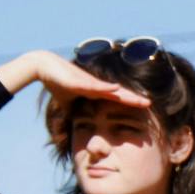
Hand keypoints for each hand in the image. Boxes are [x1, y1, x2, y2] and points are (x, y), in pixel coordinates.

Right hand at [0, 50, 150, 107]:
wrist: (43, 67)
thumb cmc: (57, 83)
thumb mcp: (69, 104)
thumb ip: (75, 112)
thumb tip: (77, 126)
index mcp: (95, 91)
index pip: (116, 100)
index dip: (129, 104)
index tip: (142, 110)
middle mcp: (96, 86)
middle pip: (120, 94)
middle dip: (134, 100)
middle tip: (150, 105)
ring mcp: (90, 82)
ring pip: (112, 90)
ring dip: (127, 96)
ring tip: (141, 100)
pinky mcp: (80, 80)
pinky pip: (95, 85)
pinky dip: (106, 88)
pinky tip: (117, 90)